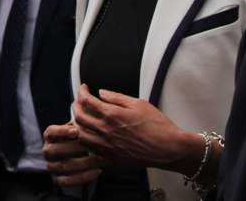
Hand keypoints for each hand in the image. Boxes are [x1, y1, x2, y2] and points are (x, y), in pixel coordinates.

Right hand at [43, 121, 107, 187]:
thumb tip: (89, 114)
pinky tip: (97, 171)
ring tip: (103, 159)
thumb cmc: (75, 139)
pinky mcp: (57, 179)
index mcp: (50, 137)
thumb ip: (79, 124)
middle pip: (59, 150)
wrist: (70, 158)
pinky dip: (84, 177)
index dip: (62, 132)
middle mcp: (48, 151)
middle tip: (96, 145)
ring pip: (66, 167)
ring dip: (87, 163)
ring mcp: (51, 166)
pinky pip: (69, 181)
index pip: (51, 133)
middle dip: (78, 148)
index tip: (76, 131)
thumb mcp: (74, 130)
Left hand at [72, 84, 202, 174]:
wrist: (169, 148)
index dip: (82, 92)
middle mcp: (107, 131)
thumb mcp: (139, 104)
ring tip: (81, 116)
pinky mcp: (111, 156)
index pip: (87, 101)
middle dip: (76, 105)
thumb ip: (117, 97)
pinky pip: (90, 147)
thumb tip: (102, 93)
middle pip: (79, 117)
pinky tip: (89, 132)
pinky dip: (85, 138)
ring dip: (77, 123)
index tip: (84, 88)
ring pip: (81, 134)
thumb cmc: (158, 126)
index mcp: (113, 115)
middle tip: (79, 100)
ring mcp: (108, 145)